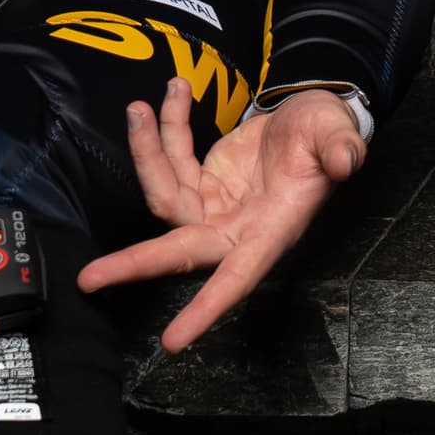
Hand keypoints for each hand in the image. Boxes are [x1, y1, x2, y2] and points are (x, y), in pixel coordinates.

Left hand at [83, 83, 369, 350]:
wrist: (313, 115)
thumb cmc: (328, 134)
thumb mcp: (339, 135)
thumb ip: (341, 148)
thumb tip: (347, 159)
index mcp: (270, 231)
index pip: (237, 278)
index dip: (206, 309)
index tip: (173, 340)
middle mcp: (235, 227)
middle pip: (177, 252)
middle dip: (133, 264)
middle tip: (88, 279)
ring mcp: (213, 204)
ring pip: (163, 193)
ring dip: (146, 152)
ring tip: (141, 108)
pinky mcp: (200, 179)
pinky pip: (169, 157)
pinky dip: (164, 127)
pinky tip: (172, 94)